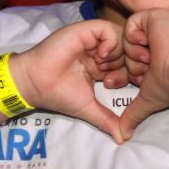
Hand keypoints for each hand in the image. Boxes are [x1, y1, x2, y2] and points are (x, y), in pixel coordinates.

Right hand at [16, 19, 125, 142]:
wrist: (36, 84)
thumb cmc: (59, 94)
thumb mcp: (88, 108)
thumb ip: (107, 120)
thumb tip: (123, 139)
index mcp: (100, 65)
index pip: (127, 63)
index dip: (132, 73)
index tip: (127, 86)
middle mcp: (98, 50)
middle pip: (128, 49)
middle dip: (128, 64)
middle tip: (116, 78)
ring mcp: (92, 39)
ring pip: (121, 37)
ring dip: (118, 54)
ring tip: (104, 69)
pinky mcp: (84, 31)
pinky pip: (108, 29)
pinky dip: (110, 43)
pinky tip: (100, 58)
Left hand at [120, 8, 168, 138]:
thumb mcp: (147, 99)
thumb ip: (133, 114)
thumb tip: (123, 137)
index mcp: (152, 57)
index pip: (126, 63)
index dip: (119, 74)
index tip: (111, 83)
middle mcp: (153, 41)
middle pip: (124, 50)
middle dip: (129, 64)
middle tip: (143, 69)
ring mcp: (154, 27)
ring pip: (127, 38)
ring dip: (135, 52)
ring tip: (150, 57)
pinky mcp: (154, 15)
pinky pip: (132, 23)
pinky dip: (135, 36)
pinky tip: (149, 44)